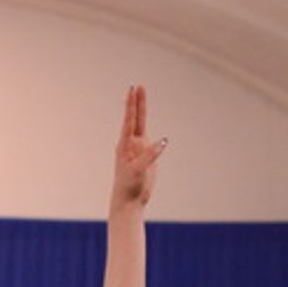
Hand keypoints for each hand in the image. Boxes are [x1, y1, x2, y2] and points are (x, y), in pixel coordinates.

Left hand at [112, 86, 167, 206]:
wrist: (130, 201)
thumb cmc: (128, 186)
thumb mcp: (138, 170)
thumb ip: (149, 155)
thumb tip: (162, 141)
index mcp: (125, 145)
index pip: (130, 120)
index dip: (132, 105)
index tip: (132, 90)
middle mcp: (131, 144)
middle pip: (136, 118)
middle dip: (138, 102)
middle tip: (139, 86)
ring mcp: (139, 149)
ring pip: (143, 126)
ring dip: (143, 111)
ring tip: (141, 94)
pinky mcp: (148, 157)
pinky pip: (153, 141)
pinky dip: (153, 128)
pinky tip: (153, 124)